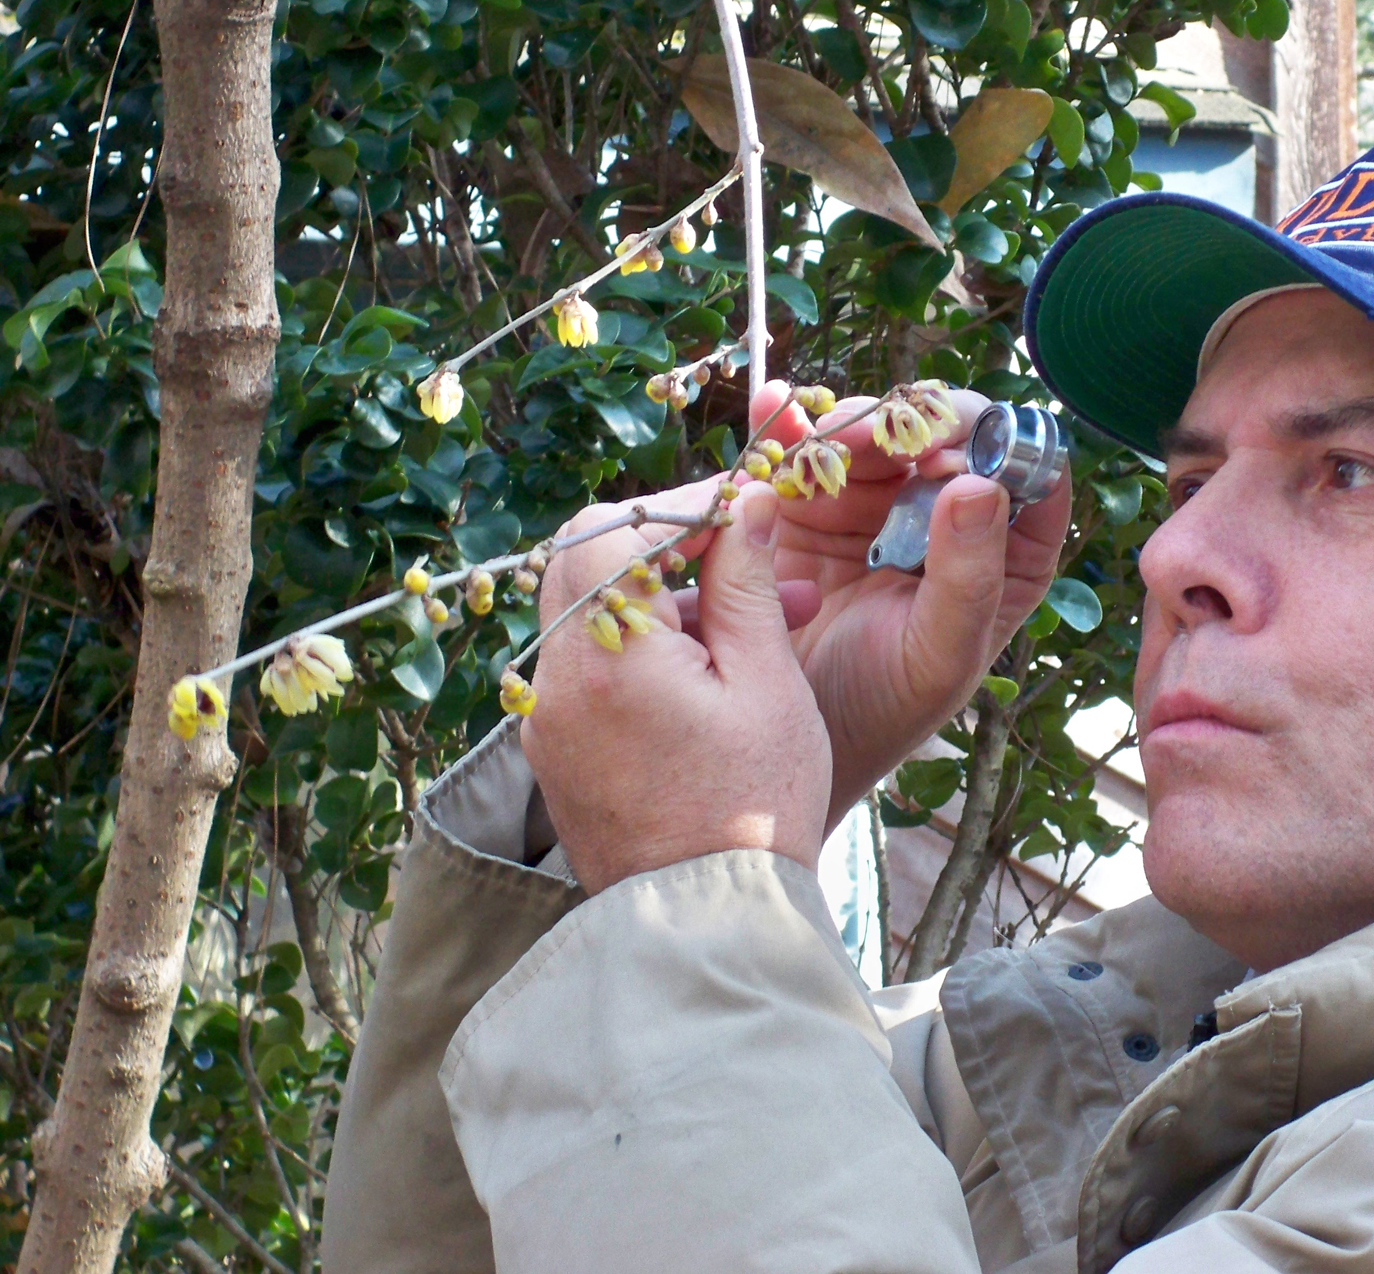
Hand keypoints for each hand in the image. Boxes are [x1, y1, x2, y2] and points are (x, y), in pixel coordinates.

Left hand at [518, 479, 833, 894]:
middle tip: (742, 553)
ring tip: (760, 622)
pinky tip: (715, 673)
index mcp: (608, 657)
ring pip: (589, 614)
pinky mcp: (555, 751)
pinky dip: (643, 649)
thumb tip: (747, 502)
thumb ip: (746, 585)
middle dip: (665, 545)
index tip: (740, 509)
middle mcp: (556, 682)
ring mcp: (546, 720)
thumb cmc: (751, 812)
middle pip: (584, 563)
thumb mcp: (768, 686)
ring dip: (662, 599)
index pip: (613, 530)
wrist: (705, 929)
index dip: (677, 507)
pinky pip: (589, 669)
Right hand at [749, 381, 1071, 821]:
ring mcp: (879, 501)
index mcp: (1007, 551)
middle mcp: (947, 515)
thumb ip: (968, 579)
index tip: (945, 457)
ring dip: (844, 422)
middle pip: (946, 432)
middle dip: (910, 423)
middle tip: (867, 440)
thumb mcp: (938, 656)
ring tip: (814, 444)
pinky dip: (788, 422)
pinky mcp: (812, 502)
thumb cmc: (882, 709)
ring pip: (875, 429)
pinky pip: (806, 446)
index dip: (995, 444)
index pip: (1026, 468)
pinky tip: (773, 413)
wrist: (782, 736)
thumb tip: (980, 486)